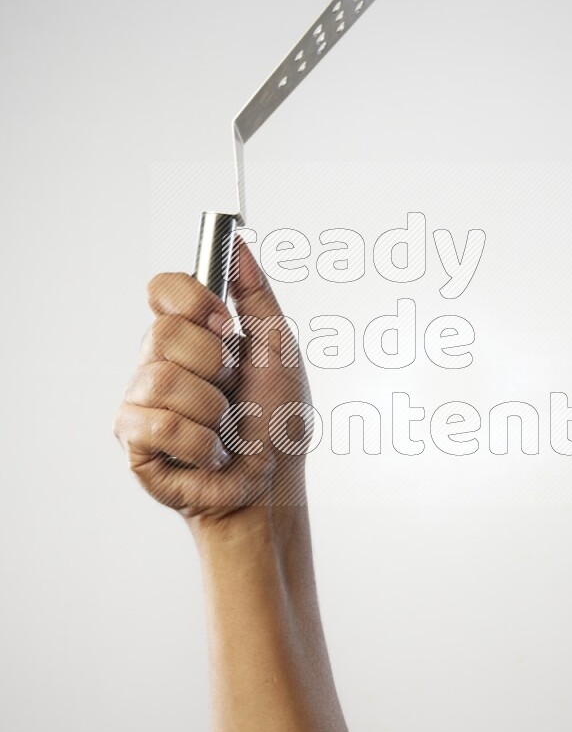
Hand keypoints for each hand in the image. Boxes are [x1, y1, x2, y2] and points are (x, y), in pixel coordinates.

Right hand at [113, 237, 310, 523]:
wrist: (272, 486)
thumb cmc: (276, 425)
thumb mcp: (279, 350)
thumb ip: (256, 295)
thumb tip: (236, 244)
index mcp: (189, 336)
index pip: (163, 289)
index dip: (194, 302)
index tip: (227, 327)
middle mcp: (157, 362)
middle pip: (164, 333)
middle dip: (215, 365)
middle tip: (232, 391)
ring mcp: (141, 400)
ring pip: (163, 380)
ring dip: (213, 410)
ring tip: (223, 428)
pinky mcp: (133, 439)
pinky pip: (161, 424)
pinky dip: (201, 443)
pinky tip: (211, 453)